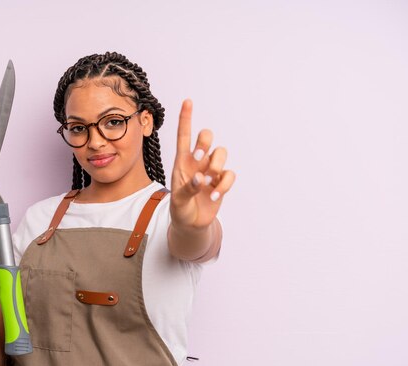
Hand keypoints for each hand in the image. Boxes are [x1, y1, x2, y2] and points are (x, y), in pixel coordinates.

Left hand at [170, 99, 234, 230]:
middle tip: (199, 156)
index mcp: (182, 161)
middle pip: (206, 137)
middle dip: (205, 141)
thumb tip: (200, 178)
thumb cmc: (180, 208)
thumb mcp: (178, 200)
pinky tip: (213, 196)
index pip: (184, 136)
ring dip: (217, 165)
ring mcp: (211, 170)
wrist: (191, 223)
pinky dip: (223, 185)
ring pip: (222, 152)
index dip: (186, 118)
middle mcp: (198, 161)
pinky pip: (229, 174)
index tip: (187, 101)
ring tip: (208, 181)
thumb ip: (187, 188)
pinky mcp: (221, 181)